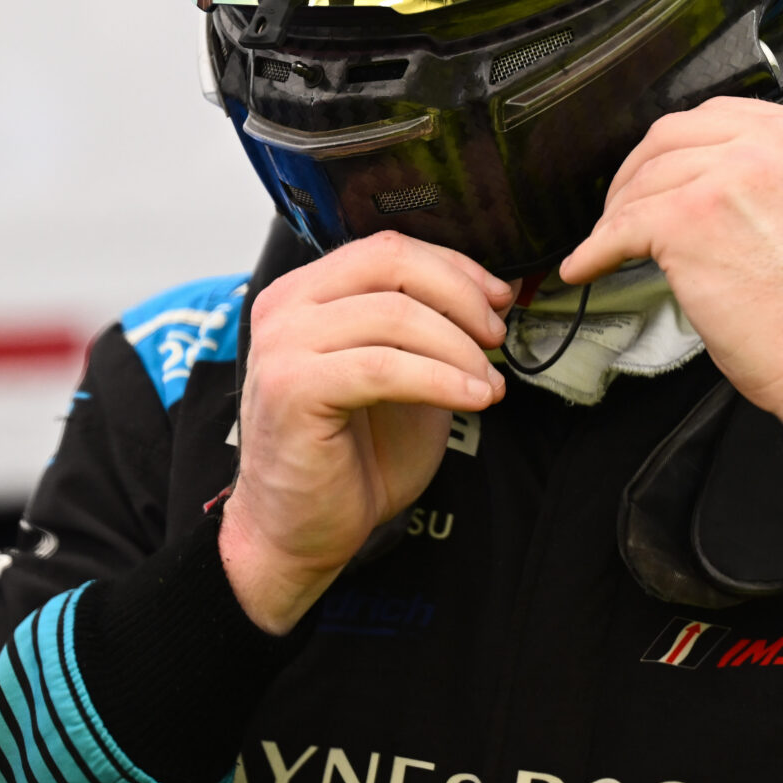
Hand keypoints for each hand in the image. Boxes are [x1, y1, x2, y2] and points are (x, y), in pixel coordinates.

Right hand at [220, 232, 512, 634]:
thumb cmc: (349, 459)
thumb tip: (491, 295)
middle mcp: (285, 307)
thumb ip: (426, 330)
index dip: (454, 266)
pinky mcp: (292, 389)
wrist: (298, 532)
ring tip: (490, 383)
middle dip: (460, 295)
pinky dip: (441, 379)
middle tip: (497, 335)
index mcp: (305, 293)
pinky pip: (385, 367)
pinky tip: (473, 398)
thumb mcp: (400, 375)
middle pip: (390, 265)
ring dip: (459, 348)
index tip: (499, 298)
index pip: (388, 249)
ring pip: (395, 315)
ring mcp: (283, 345)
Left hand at [560, 97, 782, 457]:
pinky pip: (622, 226)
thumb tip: (700, 171)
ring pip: (645, 180)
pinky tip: (587, 265)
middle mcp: (775, 142)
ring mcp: (730, 176)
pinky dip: (596, 250)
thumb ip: (771, 170)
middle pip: (672, 135)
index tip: (657, 172)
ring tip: (608, 244)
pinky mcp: (689, 218)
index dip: (676, 148)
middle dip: (637, 172)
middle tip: (622, 207)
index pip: (718, 116)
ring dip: (617, 215)